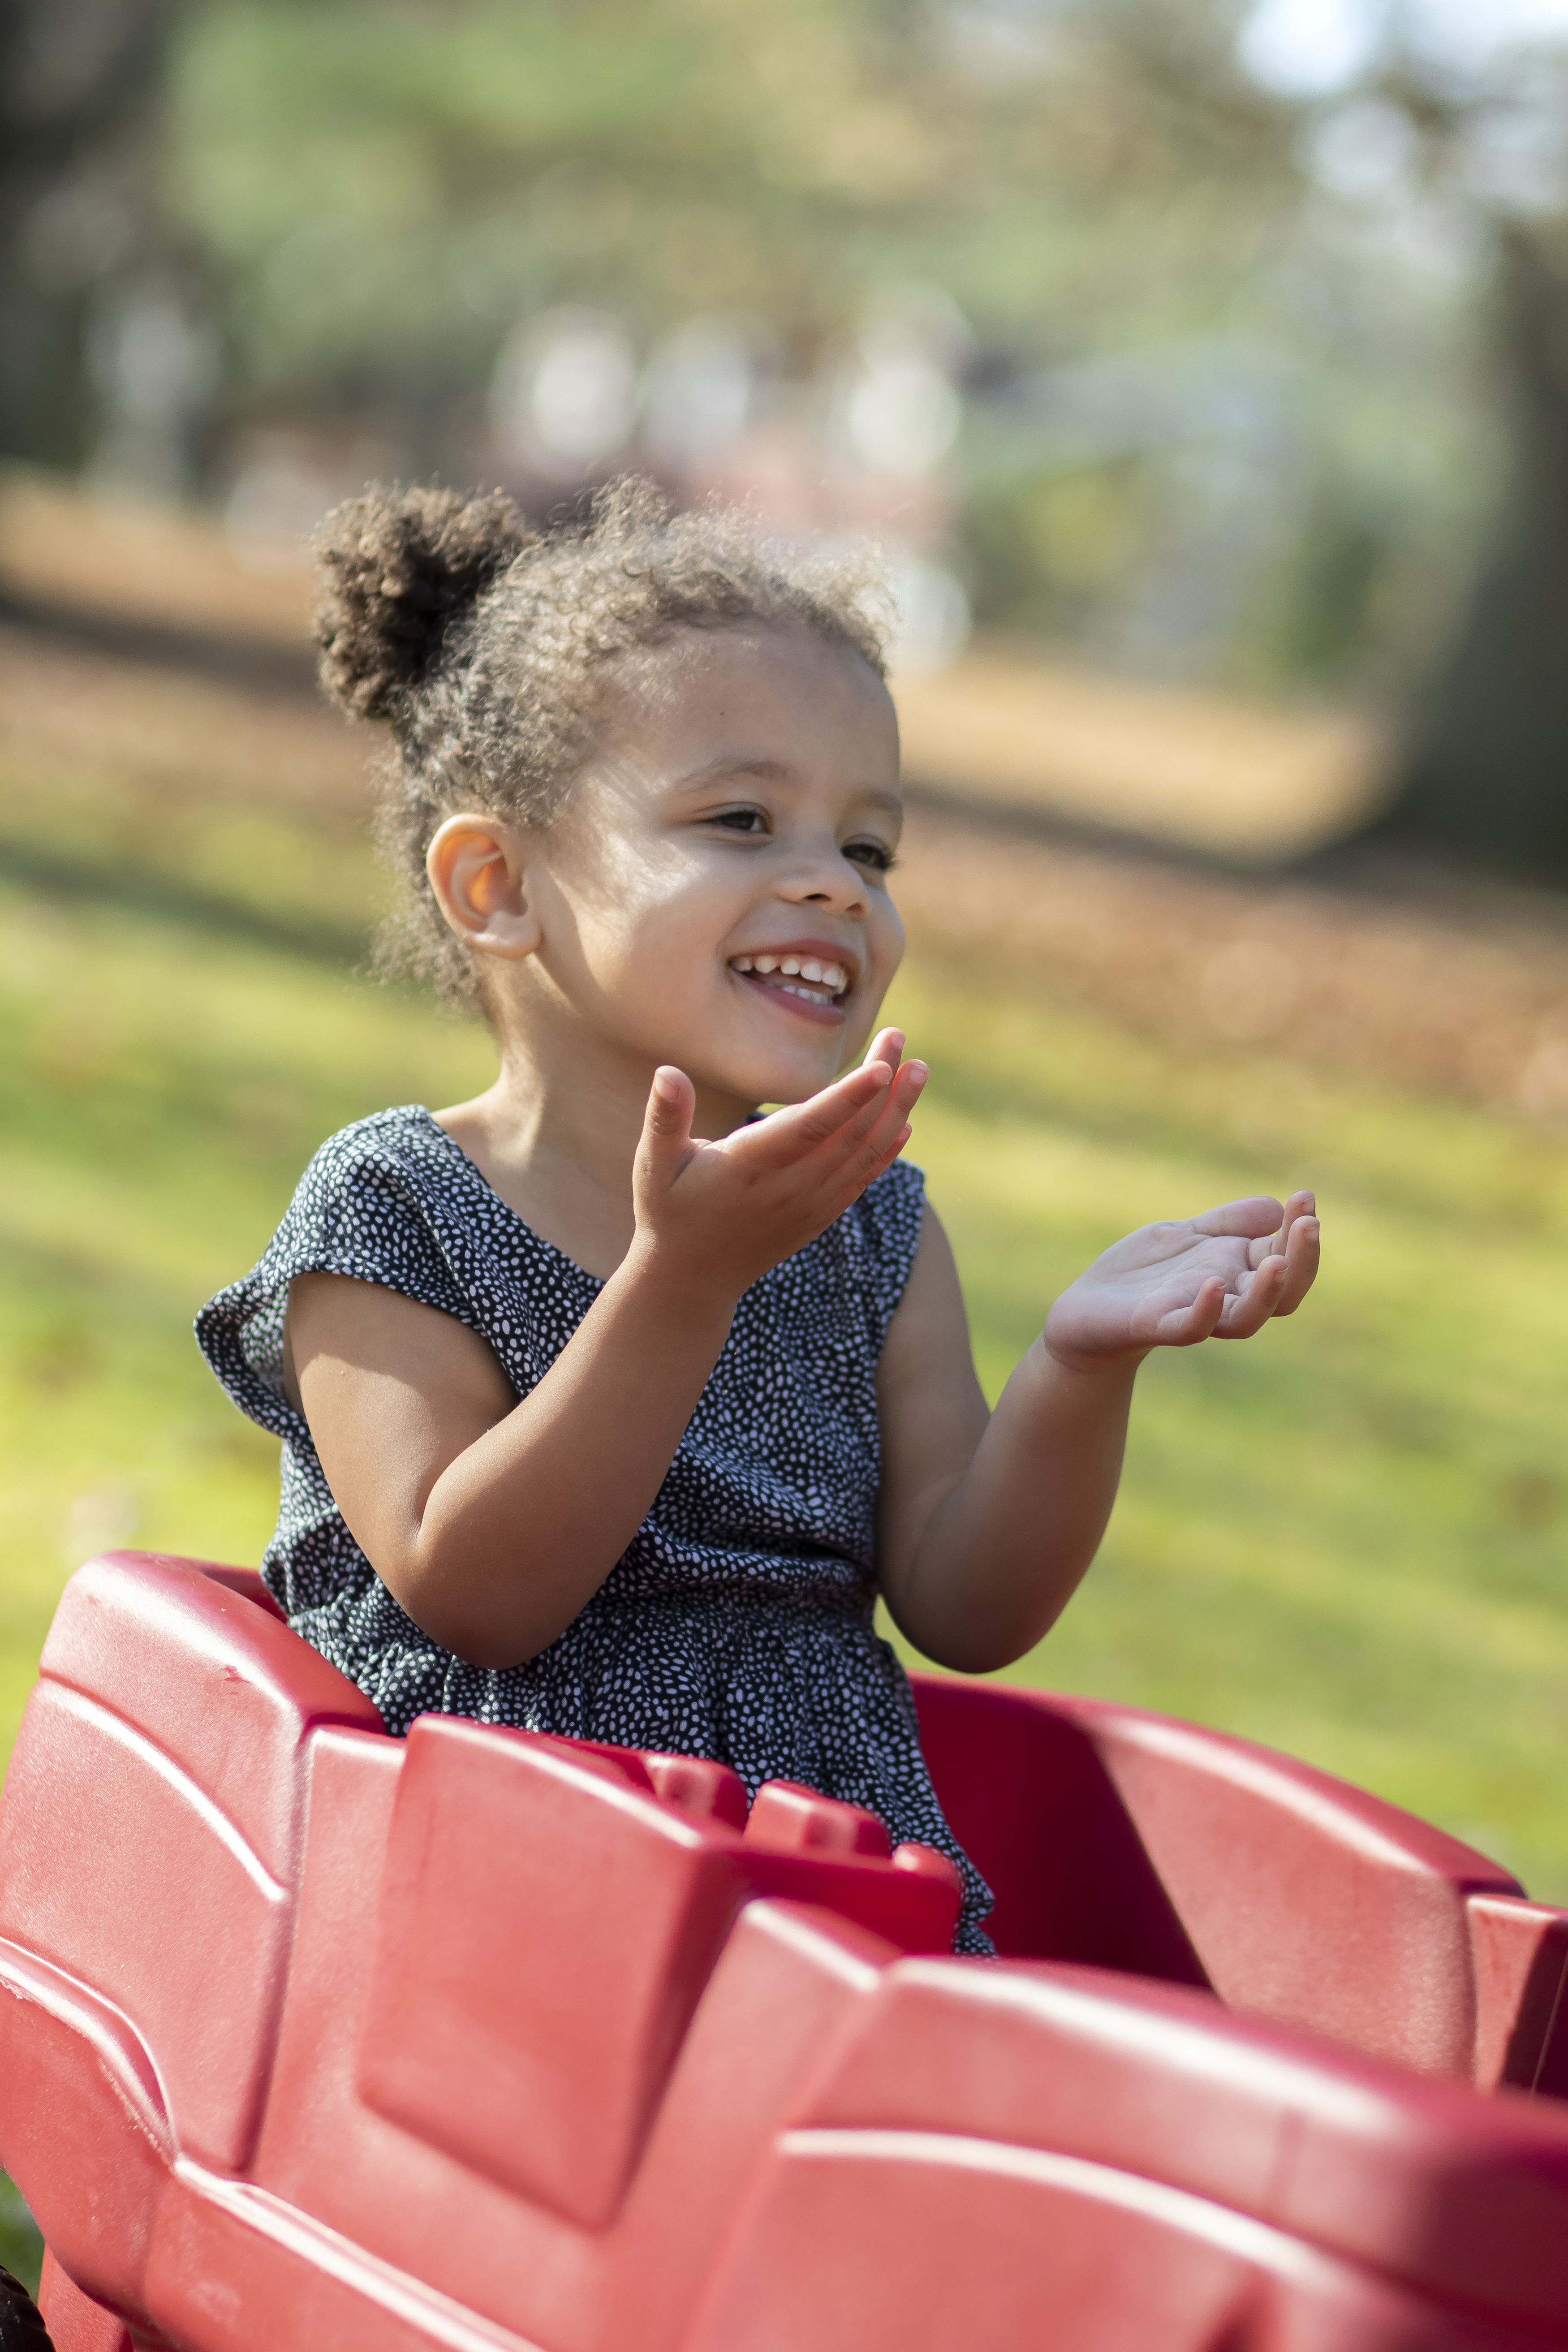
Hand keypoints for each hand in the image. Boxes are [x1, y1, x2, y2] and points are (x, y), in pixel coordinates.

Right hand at [630, 1028, 926, 1301]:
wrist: (692, 1279)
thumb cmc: (668, 1211)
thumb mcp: (653, 1165)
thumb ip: (664, 1118)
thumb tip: (667, 1071)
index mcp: (749, 1167)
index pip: (808, 1128)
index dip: (847, 1098)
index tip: (880, 1066)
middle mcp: (788, 1187)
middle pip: (849, 1133)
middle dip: (882, 1085)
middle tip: (899, 1037)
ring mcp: (810, 1204)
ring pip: (864, 1155)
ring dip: (896, 1111)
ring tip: (918, 1070)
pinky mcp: (819, 1215)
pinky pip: (862, 1179)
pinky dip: (887, 1151)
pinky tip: (904, 1121)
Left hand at [1043, 1193, 1319, 1373]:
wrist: (1089, 1308)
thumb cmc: (1145, 1274)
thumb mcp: (1190, 1235)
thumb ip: (1231, 1223)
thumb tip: (1276, 1206)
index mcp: (1237, 1272)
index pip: (1284, 1256)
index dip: (1299, 1230)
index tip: (1306, 1196)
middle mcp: (1225, 1296)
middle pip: (1282, 1291)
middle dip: (1301, 1259)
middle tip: (1310, 1222)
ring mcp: (1193, 1313)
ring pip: (1246, 1318)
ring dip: (1267, 1291)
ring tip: (1278, 1261)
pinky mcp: (1156, 1325)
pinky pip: (1189, 1327)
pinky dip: (1205, 1311)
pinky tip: (1213, 1284)